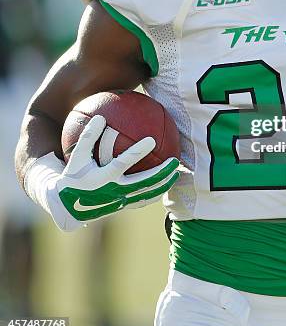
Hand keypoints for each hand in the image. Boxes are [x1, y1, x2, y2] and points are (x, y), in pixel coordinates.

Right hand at [48, 115, 179, 229]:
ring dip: (164, 184)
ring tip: (177, 173)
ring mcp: (121, 202)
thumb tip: (100, 117)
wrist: (68, 208)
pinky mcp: (124, 207)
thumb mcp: (77, 157)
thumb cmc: (73, 177)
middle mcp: (114, 191)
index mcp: (103, 178)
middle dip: (162, 173)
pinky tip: (166, 184)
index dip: (137, 152)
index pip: (123, 163)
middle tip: (175, 161)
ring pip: (148, 194)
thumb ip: (88, 137)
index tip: (151, 140)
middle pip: (144, 183)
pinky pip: (144, 200)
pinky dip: (156, 192)